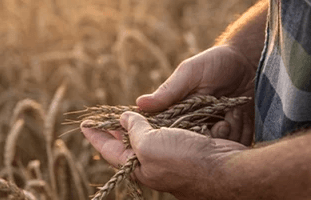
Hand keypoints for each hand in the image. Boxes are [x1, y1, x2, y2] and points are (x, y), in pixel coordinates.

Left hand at [81, 112, 248, 198]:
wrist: (226, 169)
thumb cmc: (185, 160)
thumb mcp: (150, 146)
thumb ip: (134, 132)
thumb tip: (125, 119)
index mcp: (139, 167)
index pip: (109, 151)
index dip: (96, 137)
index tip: (84, 125)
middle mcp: (153, 165)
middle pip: (128, 147)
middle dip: (115, 133)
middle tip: (104, 120)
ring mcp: (171, 158)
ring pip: (148, 140)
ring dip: (137, 127)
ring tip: (128, 115)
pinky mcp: (188, 150)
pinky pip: (166, 136)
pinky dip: (158, 125)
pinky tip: (157, 117)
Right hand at [137, 45, 255, 144]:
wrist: (248, 61)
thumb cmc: (214, 63)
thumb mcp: (189, 74)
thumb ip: (168, 91)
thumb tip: (139, 104)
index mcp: (178, 114)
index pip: (170, 135)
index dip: (178, 138)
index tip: (193, 129)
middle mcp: (195, 126)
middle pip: (195, 147)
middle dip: (208, 136)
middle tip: (219, 121)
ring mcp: (216, 131)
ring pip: (216, 149)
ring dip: (226, 133)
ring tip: (232, 113)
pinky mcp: (235, 133)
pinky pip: (235, 145)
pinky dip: (239, 133)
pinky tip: (241, 115)